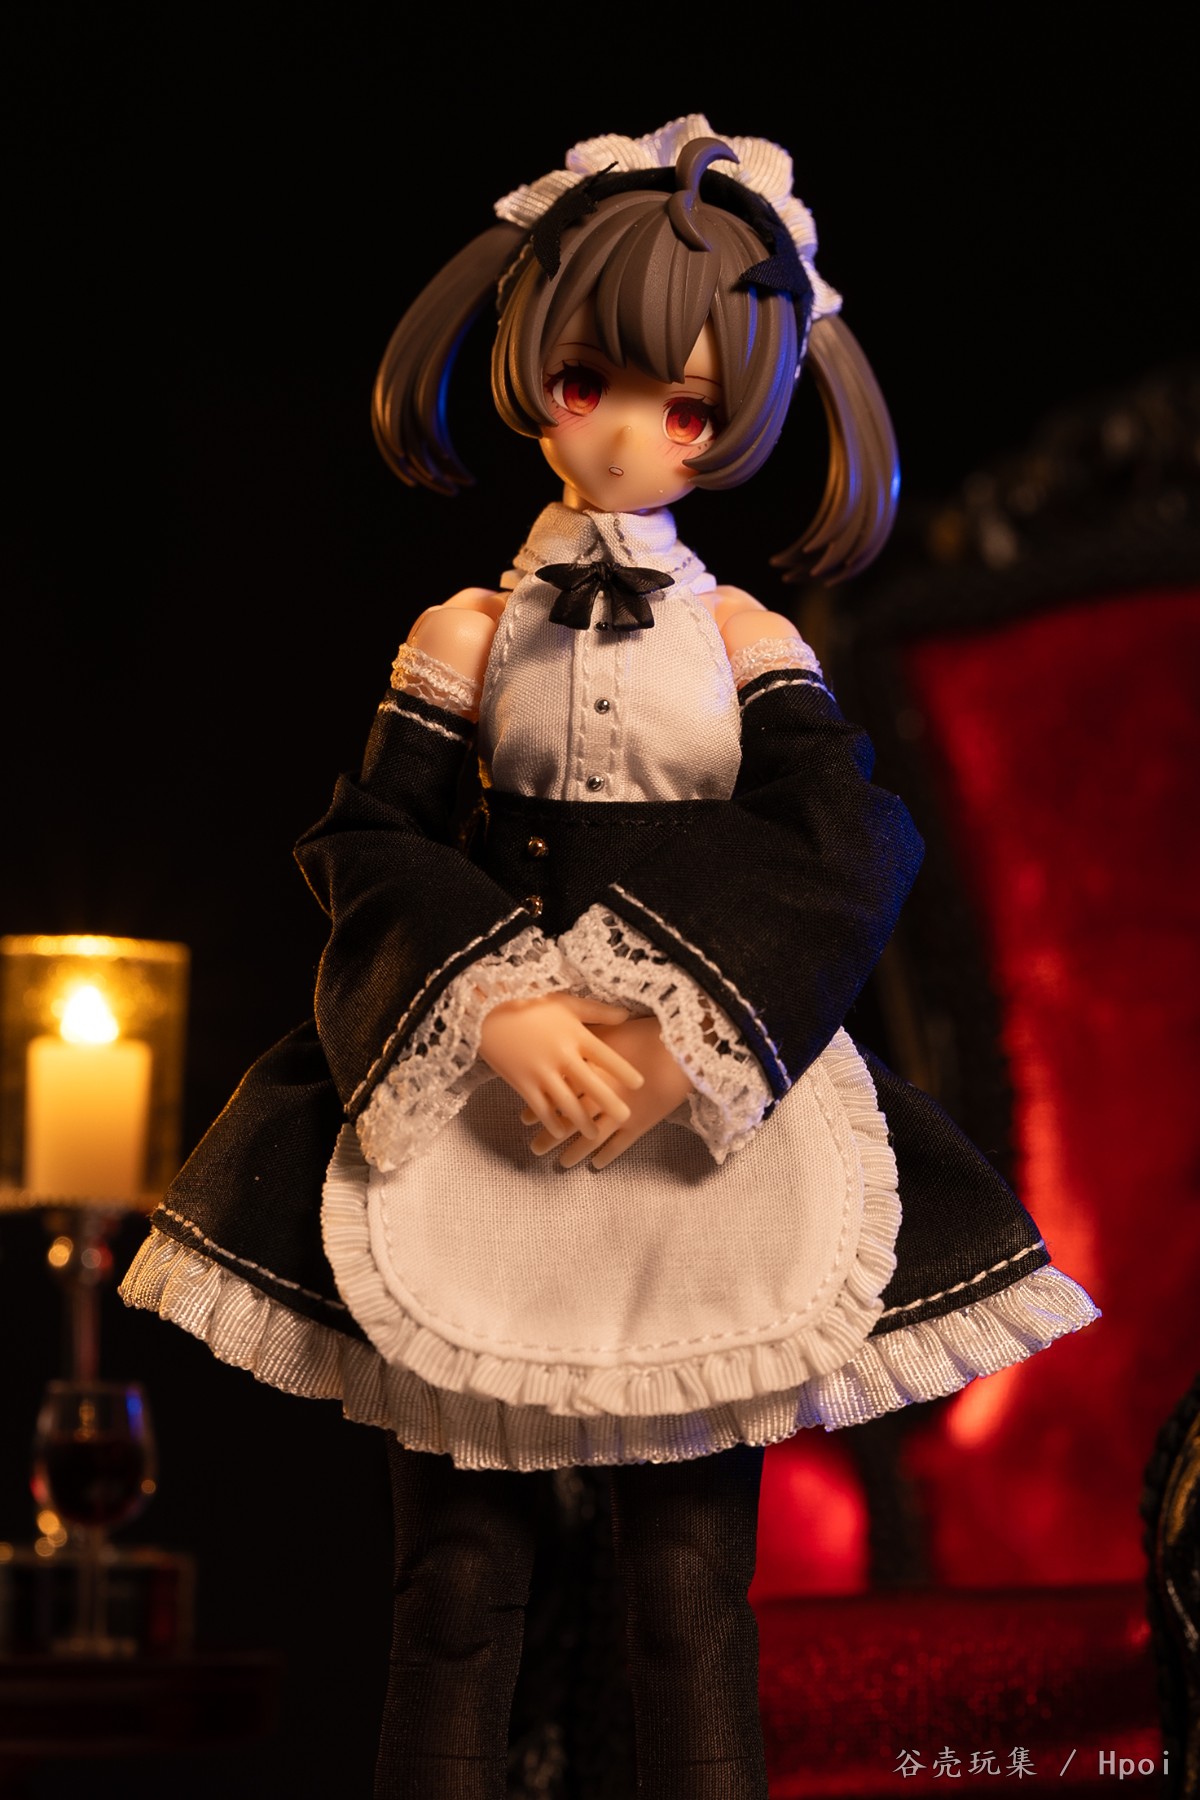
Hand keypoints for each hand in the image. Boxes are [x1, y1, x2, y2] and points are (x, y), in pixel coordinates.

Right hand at [479, 994, 643, 1143]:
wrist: (487, 1010)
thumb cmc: (530, 1002)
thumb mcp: (565, 1003)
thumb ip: (597, 1011)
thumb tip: (626, 1016)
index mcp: (574, 1034)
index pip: (605, 1055)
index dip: (623, 1070)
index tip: (639, 1084)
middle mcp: (561, 1055)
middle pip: (591, 1084)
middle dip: (609, 1102)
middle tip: (626, 1117)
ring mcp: (541, 1071)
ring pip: (566, 1102)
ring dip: (581, 1121)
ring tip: (594, 1134)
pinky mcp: (521, 1082)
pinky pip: (540, 1107)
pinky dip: (550, 1121)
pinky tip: (559, 1132)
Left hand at [521, 1014, 693, 1169]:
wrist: (682, 1047)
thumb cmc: (644, 1032)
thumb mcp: (609, 1028)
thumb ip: (585, 1035)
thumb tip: (561, 1032)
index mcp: (590, 1071)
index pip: (558, 1094)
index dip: (541, 1107)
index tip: (525, 1118)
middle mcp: (600, 1095)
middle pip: (569, 1119)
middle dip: (550, 1136)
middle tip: (534, 1150)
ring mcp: (620, 1112)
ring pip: (591, 1137)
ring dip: (574, 1152)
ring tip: (562, 1164)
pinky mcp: (641, 1123)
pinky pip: (620, 1145)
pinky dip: (608, 1156)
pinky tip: (596, 1165)